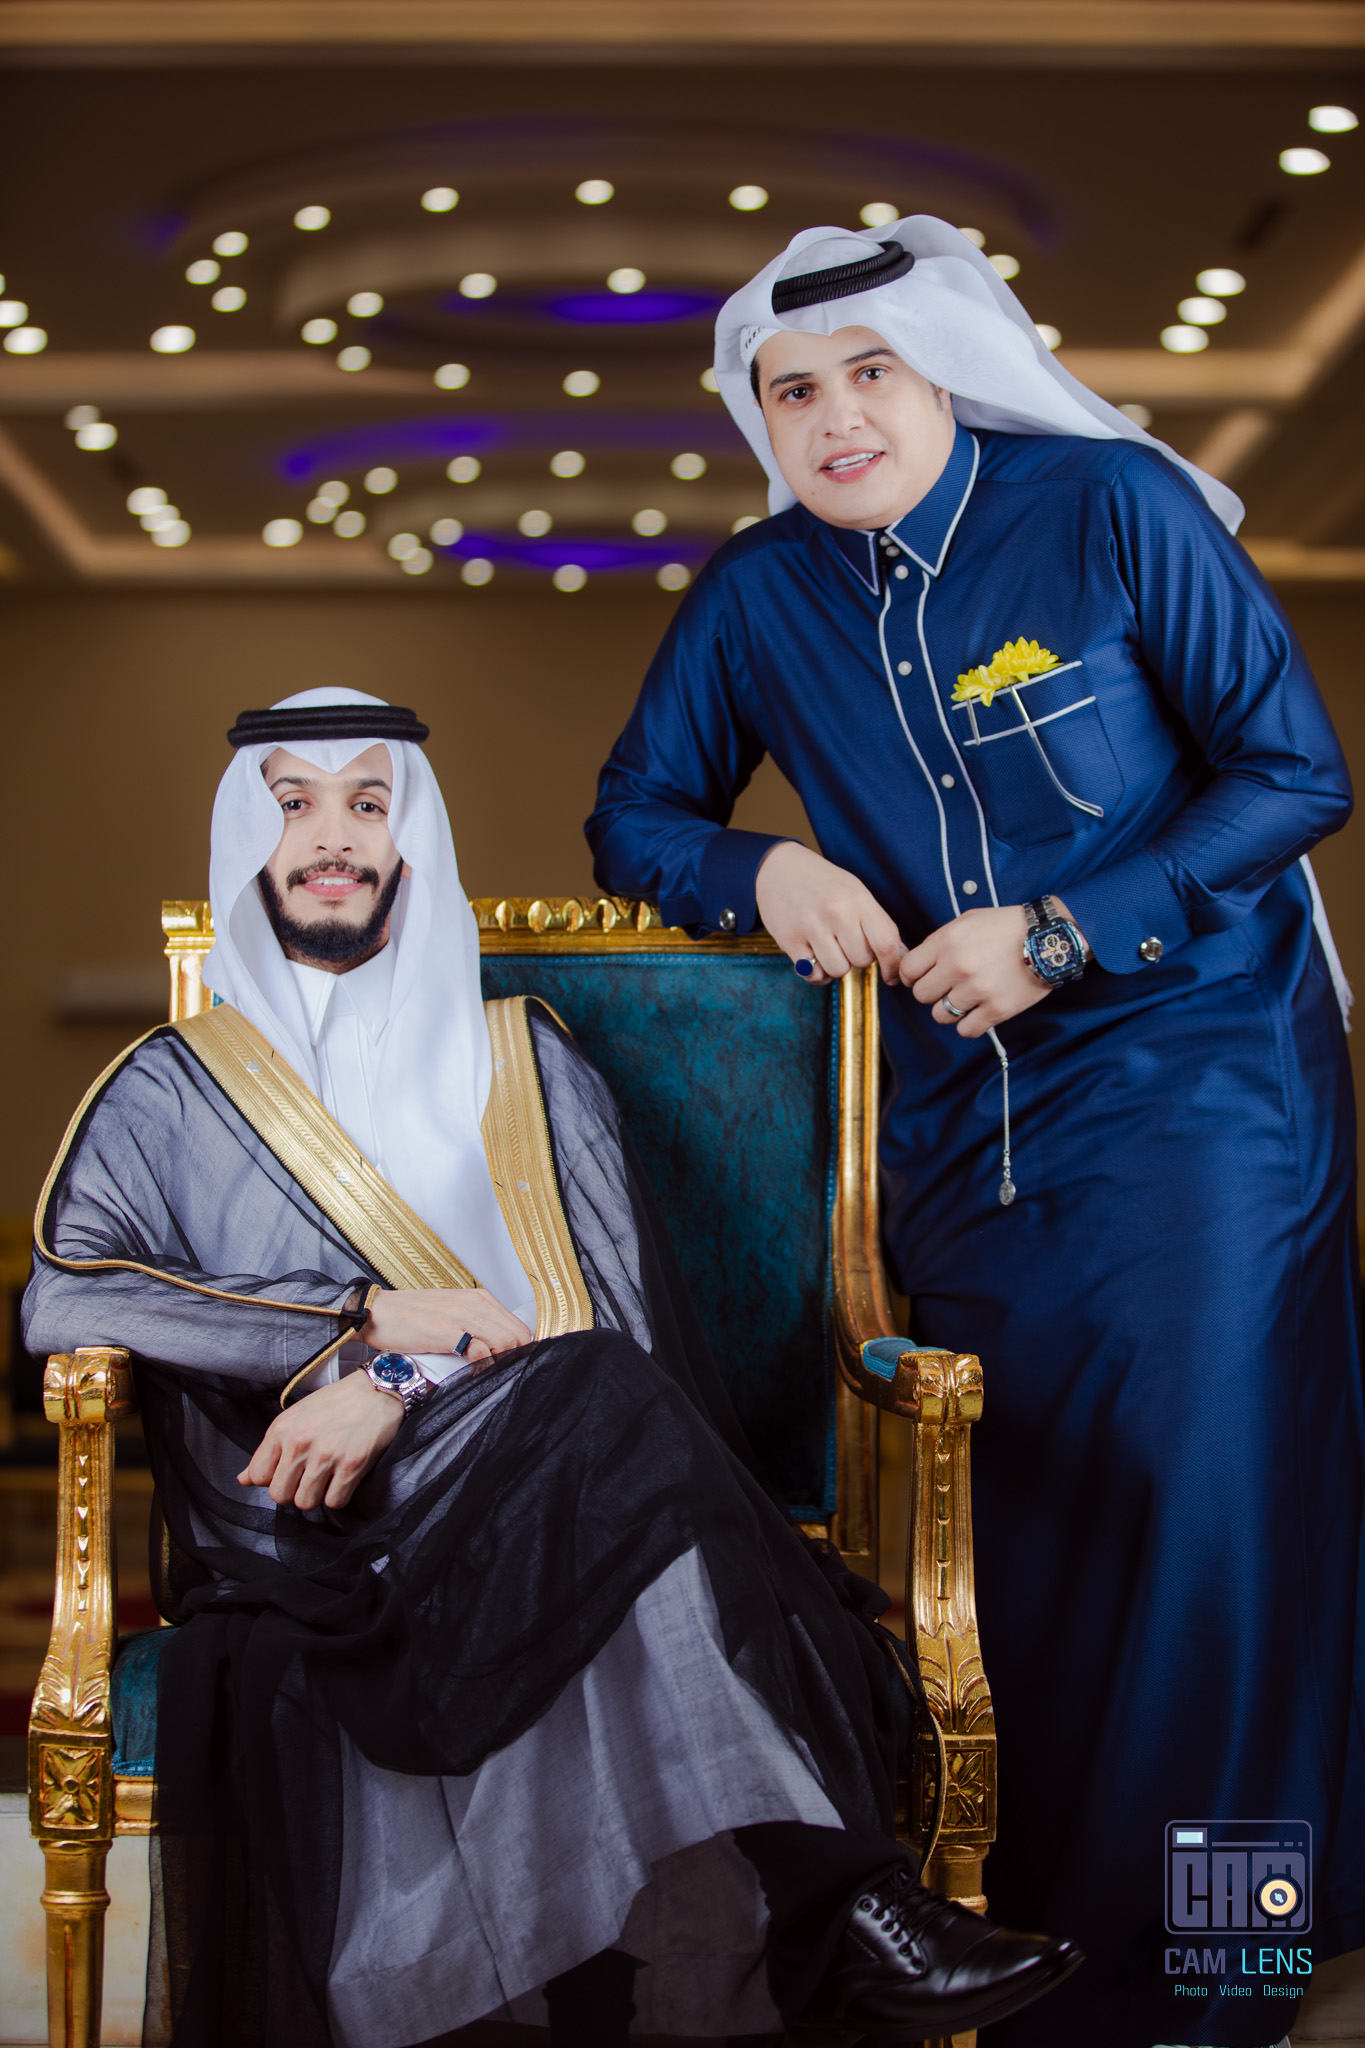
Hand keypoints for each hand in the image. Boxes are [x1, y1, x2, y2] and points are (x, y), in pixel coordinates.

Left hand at [239, 1369, 402, 1509]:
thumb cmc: (336, 1403)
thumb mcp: (296, 1417)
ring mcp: (326, 1455)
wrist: (377, 1387)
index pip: (257, 1476)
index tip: (287, 1473)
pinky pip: (334, 1502)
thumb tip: (244, 1479)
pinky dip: (339, 1496)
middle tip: (308, 1479)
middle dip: (292, 1492)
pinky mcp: (352, 1464)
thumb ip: (269, 1449)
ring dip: (316, 1496)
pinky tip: (343, 1479)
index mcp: (281, 1429)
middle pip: (279, 1495)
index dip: (272, 1479)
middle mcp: (300, 1443)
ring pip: (305, 1502)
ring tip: (327, 1479)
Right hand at [360, 1286, 531, 1366]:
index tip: (506, 1362)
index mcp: (479, 1298)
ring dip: (498, 1361)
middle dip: (512, 1357)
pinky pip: (481, 1351)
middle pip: (518, 1336)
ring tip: (479, 1370)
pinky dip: (481, 1364)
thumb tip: (496, 1348)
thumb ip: (476, 1326)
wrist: (376, 1312)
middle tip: (493, 1370)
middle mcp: (475, 1304)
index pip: (519, 1327)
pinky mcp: (446, 1332)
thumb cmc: (410, 1316)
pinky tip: (468, 1369)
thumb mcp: (451, 1313)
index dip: (517, 1349)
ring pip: (506, 1342)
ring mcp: (462, 1316)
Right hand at [755, 841, 905, 986]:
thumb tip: (898, 955)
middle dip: (859, 957)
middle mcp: (835, 913)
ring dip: (837, 965)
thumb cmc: (823, 883)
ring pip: (838, 970)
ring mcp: (811, 927)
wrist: (779, 868)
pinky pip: (813, 974)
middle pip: (862, 960)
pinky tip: (815, 956)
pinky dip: (817, 972)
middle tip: (848, 942)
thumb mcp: (856, 892)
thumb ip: (878, 922)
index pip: (886, 943)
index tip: (892, 975)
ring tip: (830, 947)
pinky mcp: (790, 940)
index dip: (893, 965)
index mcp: (858, 899)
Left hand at [900, 904, 1075, 1037]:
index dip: (912, 976)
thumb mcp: (968, 921)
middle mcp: (958, 966)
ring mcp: (977, 990)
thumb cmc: (1007, 927)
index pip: (908, 970)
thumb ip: (940, 940)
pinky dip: (969, 1024)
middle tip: (947, 987)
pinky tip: (978, 1012)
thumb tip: (919, 962)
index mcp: (947, 942)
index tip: (921, 978)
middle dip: (931, 992)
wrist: (1049, 938)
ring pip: (940, 1015)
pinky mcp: (997, 1009)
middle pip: (921, 995)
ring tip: (966, 999)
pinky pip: (966, 1030)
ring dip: (950, 1010)